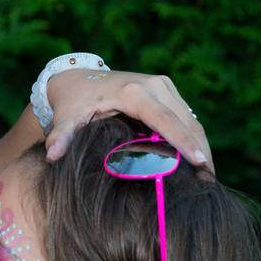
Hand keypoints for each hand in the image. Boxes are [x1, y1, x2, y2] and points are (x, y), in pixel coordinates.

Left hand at [46, 69, 212, 171]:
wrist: (75, 77)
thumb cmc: (72, 100)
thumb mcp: (66, 117)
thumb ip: (61, 136)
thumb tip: (52, 156)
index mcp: (133, 91)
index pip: (165, 119)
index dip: (183, 141)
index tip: (200, 162)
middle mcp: (154, 85)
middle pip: (186, 121)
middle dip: (200, 150)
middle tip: (209, 183)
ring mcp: (164, 86)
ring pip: (191, 119)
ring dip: (201, 146)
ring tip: (208, 177)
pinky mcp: (166, 90)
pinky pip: (186, 117)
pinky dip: (193, 137)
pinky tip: (198, 162)